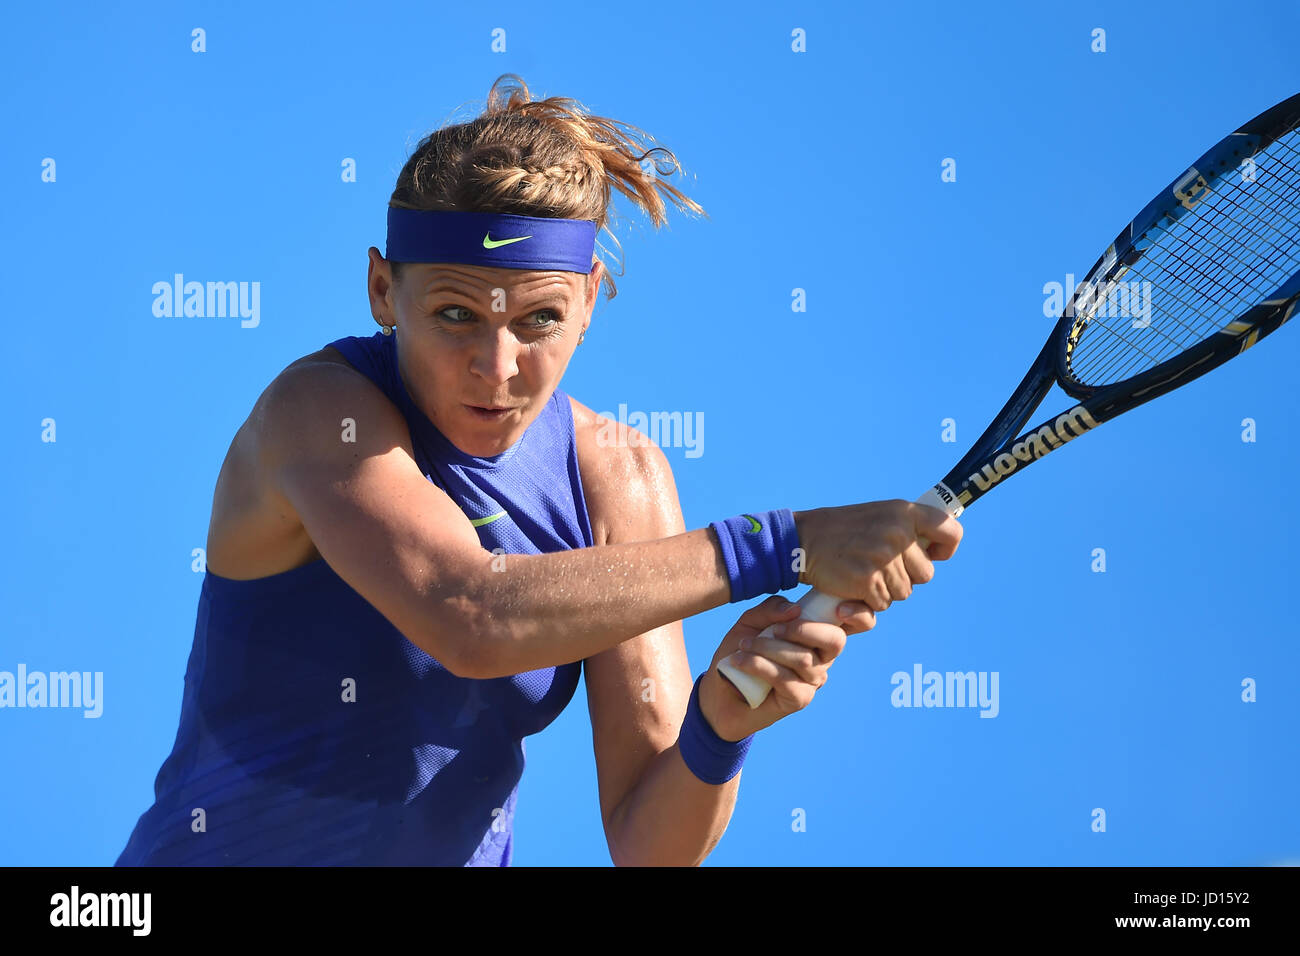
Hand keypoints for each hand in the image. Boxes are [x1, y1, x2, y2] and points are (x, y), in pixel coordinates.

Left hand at [697, 594, 876, 741]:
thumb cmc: (740, 651)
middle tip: (774, 629)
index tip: (840, 608)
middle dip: (805, 630)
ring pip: (804, 659)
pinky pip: (785, 679)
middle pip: (836, 641)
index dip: (859, 613)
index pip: (856, 623)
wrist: (719, 689)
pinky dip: (759, 665)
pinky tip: (740, 661)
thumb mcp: (751, 622)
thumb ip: (771, 609)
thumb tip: (795, 610)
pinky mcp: (799, 699)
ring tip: (743, 645)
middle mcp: (822, 657)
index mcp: (817, 633)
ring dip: (768, 647)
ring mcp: (812, 680)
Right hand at [792, 500, 962, 610]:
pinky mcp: (868, 581)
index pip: (950, 532)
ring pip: (904, 592)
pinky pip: (883, 604)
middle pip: (925, 574)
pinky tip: (854, 584)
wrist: (804, 540)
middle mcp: (898, 533)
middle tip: (881, 565)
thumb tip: (937, 550)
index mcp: (904, 513)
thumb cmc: (843, 530)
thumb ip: (907, 527)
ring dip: (886, 590)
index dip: (945, 548)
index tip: (933, 554)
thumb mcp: (879, 515)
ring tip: (864, 571)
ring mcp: (883, 558)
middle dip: (906, 576)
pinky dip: (869, 600)